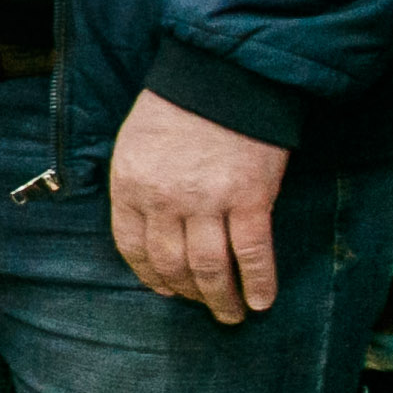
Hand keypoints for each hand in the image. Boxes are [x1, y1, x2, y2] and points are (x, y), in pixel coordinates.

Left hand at [108, 89, 291, 322]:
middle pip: (173, 262)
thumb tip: (150, 227)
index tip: (162, 288)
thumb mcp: (134, 145)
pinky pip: (253, 252)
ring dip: (221, 298)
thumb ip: (139, 185)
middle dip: (187, 292)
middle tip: (203, 306)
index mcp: (130, 185)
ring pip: (211, 267)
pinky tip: (262, 301)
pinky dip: (258, 281)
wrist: (223, 77)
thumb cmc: (177, 107)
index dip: (148, 273)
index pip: (132, 246)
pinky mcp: (251, 200)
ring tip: (230, 314)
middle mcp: (164, 201)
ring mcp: (208, 203)